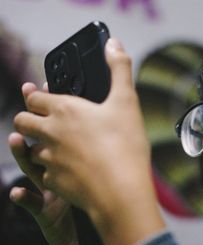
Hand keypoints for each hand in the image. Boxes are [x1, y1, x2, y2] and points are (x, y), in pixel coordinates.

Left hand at [11, 38, 164, 244]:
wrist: (120, 190)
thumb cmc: (124, 145)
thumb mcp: (127, 100)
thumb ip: (119, 69)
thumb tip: (114, 44)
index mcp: (65, 110)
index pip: (34, 98)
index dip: (34, 94)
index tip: (37, 94)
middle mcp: (50, 133)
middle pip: (22, 122)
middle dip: (29, 119)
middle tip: (43, 120)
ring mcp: (49, 159)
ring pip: (30, 149)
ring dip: (39, 145)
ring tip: (58, 146)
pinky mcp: (52, 182)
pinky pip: (43, 173)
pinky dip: (52, 169)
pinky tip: (70, 169)